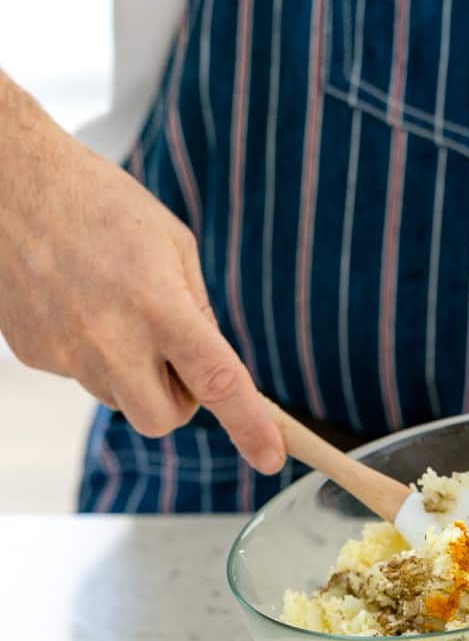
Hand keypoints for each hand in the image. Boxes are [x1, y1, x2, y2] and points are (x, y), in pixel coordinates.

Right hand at [0, 77, 285, 472]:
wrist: (10, 183)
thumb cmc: (100, 204)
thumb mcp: (174, 245)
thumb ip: (199, 310)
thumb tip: (213, 365)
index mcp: (159, 304)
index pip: (217, 381)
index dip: (249, 425)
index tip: (270, 456)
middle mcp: (110, 338)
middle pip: (162, 420)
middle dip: (178, 401)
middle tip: (174, 356)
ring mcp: (66, 352)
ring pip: (121, 401)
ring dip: (134, 375)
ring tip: (116, 312)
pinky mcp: (34, 356)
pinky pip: (82, 378)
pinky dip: (93, 356)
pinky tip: (81, 307)